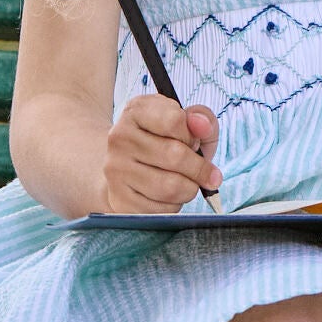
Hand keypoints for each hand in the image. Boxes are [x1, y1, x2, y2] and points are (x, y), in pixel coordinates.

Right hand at [102, 96, 220, 213]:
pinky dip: (175, 205)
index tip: (193, 142)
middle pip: (175, 155)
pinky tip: (169, 197)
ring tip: (187, 183)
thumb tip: (203, 126)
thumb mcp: (184, 123)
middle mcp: (120, 138)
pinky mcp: (120, 199)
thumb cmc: (164, 144)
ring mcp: (116, 170)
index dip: (192, 135)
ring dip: (190, 188)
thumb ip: (201, 118)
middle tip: (205, 172)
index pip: (174, 120)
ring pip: (171, 187)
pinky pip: (162, 210)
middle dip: (199, 167)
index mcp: (135, 112)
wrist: (128, 169)